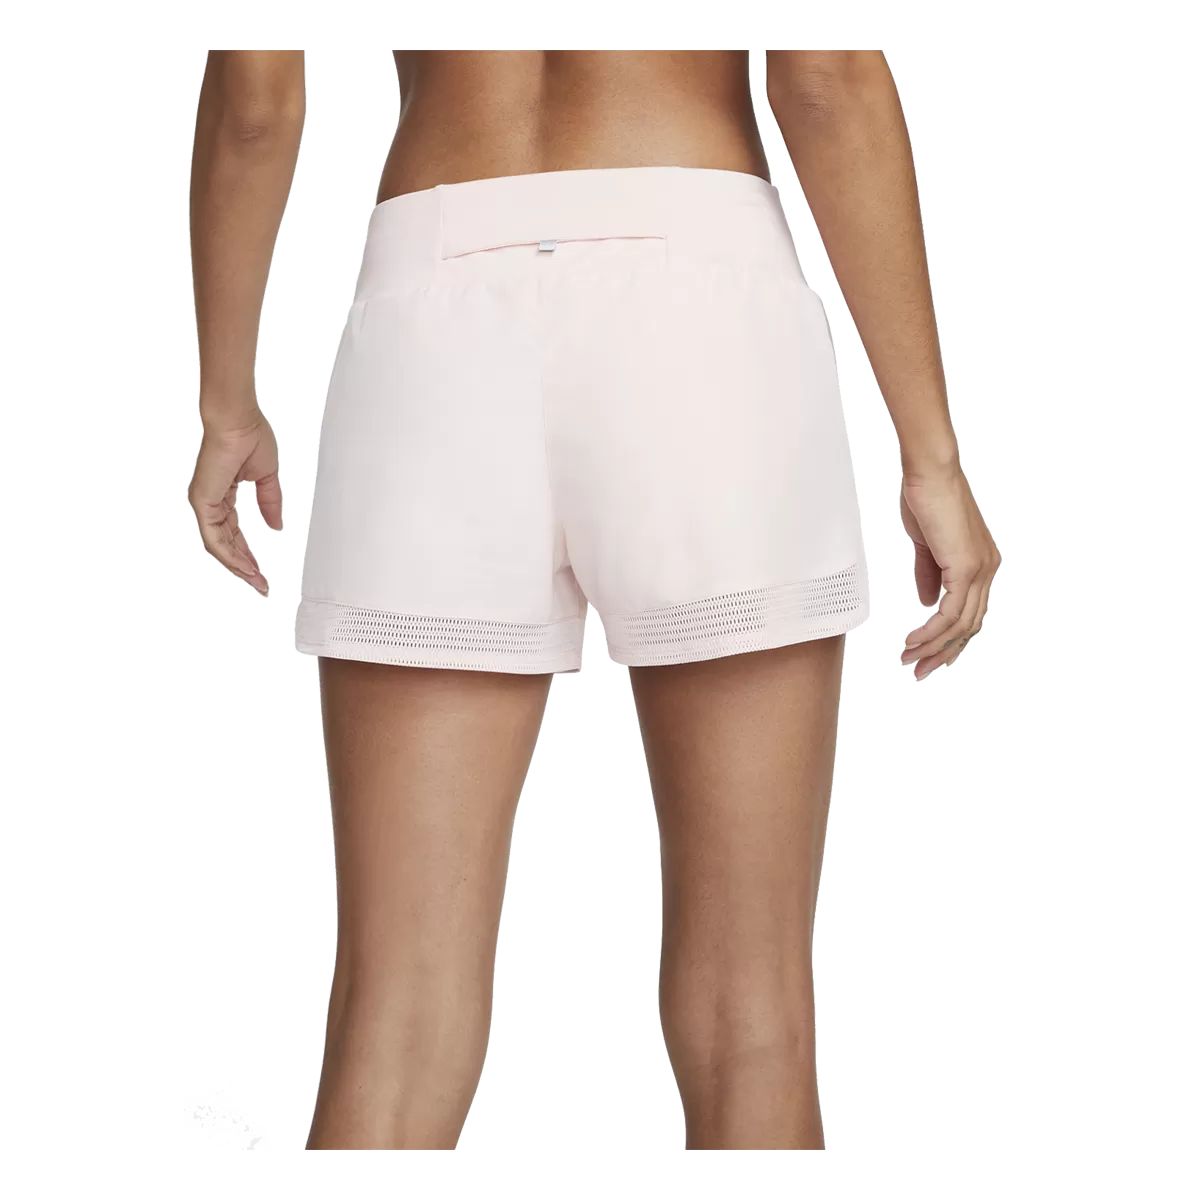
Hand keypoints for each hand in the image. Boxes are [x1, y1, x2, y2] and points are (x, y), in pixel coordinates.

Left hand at [188, 408, 283, 595]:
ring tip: (256, 581)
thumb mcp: (266, 478)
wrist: (237, 419)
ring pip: (219, 546)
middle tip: (260, 584)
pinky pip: (215, 537)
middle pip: (225, 544)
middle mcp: (209, 502)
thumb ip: (270, 502)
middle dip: (244, 566)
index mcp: (222, 495)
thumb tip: (276, 525)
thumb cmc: (250, 437)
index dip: (248, 553)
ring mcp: (204, 503)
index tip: (262, 571)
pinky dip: (230, 554)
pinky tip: (245, 566)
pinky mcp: (203, 502)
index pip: (233, 533)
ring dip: (238, 566)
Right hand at [899, 464, 999, 678]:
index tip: (928, 653)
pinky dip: (931, 630)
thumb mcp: (927, 544)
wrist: (930, 473)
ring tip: (910, 658)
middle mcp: (987, 569)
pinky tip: (914, 639)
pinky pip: (950, 612)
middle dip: (942, 652)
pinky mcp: (966, 567)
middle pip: (969, 626)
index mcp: (980, 563)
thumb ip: (929, 573)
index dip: (949, 638)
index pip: (970, 612)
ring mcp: (980, 569)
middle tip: (920, 669)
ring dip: (933, 646)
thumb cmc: (928, 497)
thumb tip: (927, 601)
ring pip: (960, 624)